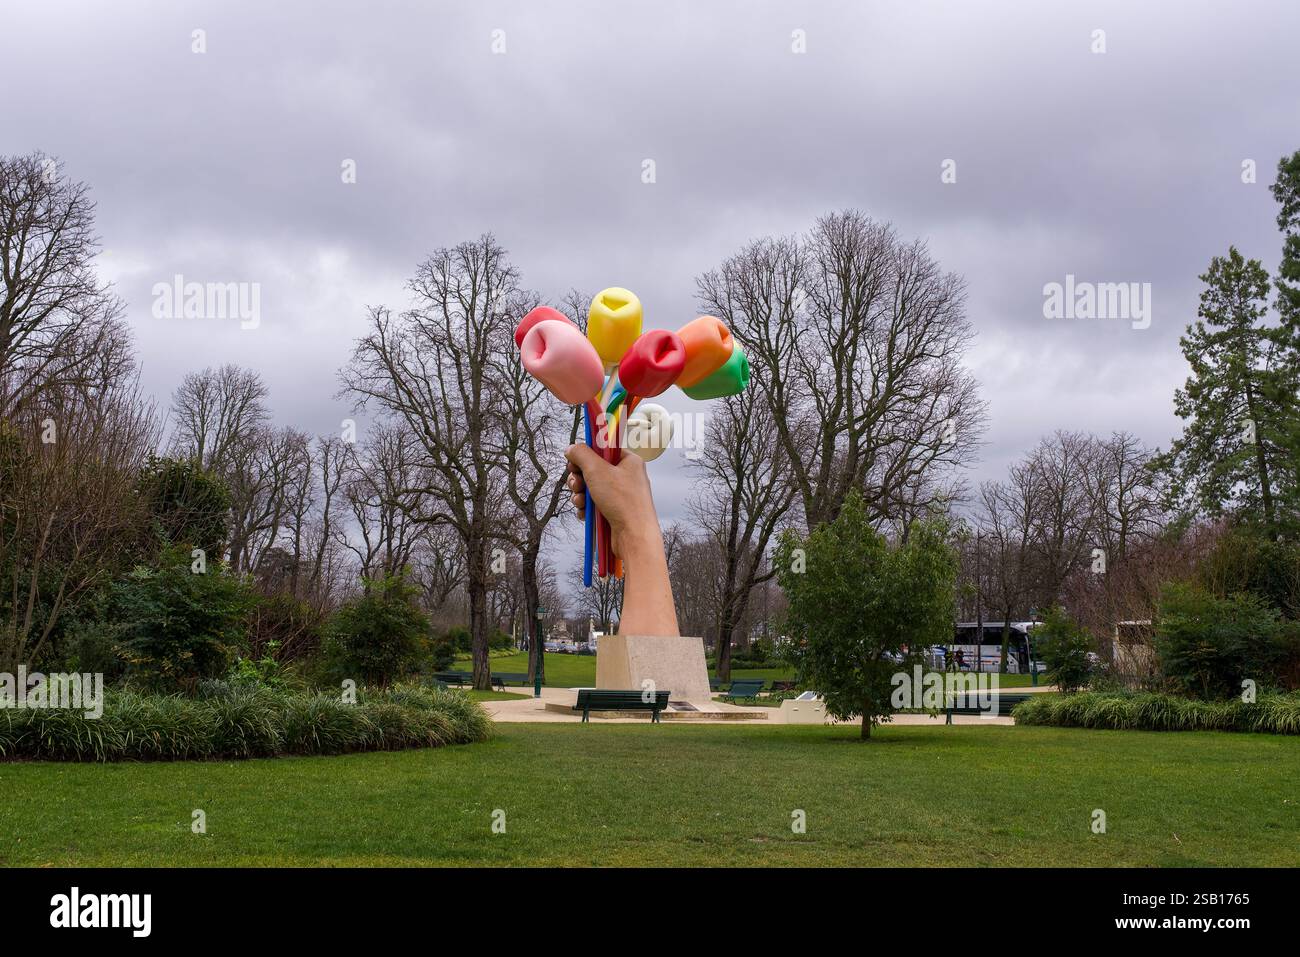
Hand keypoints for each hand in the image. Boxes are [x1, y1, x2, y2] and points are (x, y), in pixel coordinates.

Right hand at [565, 444, 660, 559]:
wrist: (633, 536)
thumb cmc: (623, 502)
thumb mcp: (597, 470)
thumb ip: (581, 455)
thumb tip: (572, 449)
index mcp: (629, 461)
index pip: (604, 449)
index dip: (587, 454)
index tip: (575, 460)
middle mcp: (626, 476)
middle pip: (594, 469)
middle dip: (579, 477)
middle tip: (577, 483)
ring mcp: (620, 495)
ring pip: (591, 488)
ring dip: (580, 494)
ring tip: (581, 501)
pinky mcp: (614, 510)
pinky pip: (594, 504)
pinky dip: (586, 507)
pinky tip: (585, 512)